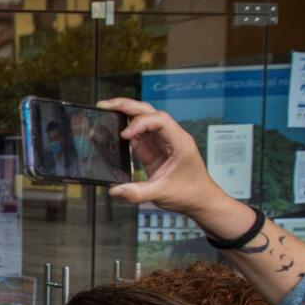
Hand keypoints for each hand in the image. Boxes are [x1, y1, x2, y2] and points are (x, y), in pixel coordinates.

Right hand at [97, 97, 231, 218]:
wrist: (199, 199)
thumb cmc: (189, 193)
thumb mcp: (162, 193)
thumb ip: (137, 192)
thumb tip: (114, 190)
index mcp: (179, 142)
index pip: (160, 121)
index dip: (140, 124)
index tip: (124, 135)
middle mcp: (170, 137)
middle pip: (149, 112)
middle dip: (127, 106)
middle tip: (106, 105)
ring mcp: (161, 142)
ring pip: (143, 119)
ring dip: (124, 113)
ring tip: (105, 111)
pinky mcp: (153, 150)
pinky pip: (138, 135)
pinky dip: (124, 130)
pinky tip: (112, 130)